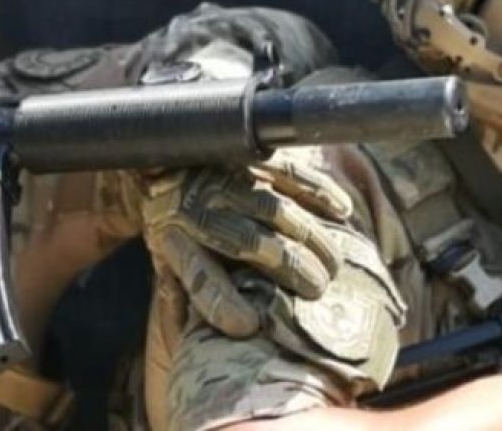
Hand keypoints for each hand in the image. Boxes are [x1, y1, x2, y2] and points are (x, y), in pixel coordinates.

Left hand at [141, 148, 352, 336]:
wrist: (159, 162)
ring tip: (333, 265)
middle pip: (247, 241)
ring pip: (273, 208)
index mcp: (173, 240)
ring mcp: (224, 179)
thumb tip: (184, 345)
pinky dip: (319, 191)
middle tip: (319, 290)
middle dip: (288, 267)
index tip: (249, 327)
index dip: (221, 302)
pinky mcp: (247, 157)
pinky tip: (342, 212)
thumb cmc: (172, 223)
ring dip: (309, 237)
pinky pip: (288, 172)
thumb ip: (176, 296)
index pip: (196, 275)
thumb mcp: (163, 258)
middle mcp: (198, 208)